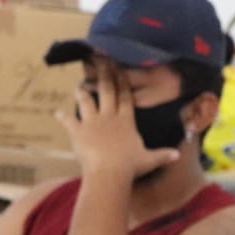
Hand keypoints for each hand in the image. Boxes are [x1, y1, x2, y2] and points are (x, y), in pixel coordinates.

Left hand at [55, 61, 178, 177]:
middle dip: (104, 76)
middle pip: (106, 92)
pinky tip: (56, 112)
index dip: (122, 82)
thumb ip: (162, 155)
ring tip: (78, 84)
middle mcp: (108, 117)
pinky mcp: (77, 132)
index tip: (120, 69)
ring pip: (86, 102)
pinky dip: (62, 117)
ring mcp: (92, 123)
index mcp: (125, 121)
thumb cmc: (129, 166)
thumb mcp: (149, 160)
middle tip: (100, 62)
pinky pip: (68, 121)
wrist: (108, 172)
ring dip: (81, 92)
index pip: (125, 97)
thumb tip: (178, 155)